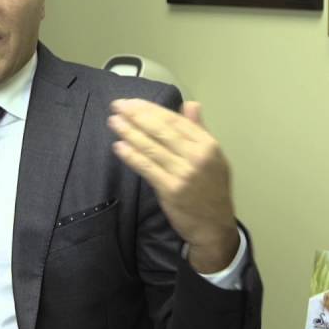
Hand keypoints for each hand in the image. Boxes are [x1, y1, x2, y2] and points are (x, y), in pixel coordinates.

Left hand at [109, 98, 238, 272]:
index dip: (152, 109)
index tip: (133, 102)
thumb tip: (190, 104)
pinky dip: (132, 155)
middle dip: (137, 116)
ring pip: (151, 147)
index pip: (175, 121)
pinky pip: (146, 168)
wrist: (214, 226)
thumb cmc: (211, 190)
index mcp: (208, 144)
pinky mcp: (171, 190)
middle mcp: (197, 156)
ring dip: (129, 132)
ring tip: (114, 122)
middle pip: (161, 130)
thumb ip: (199, 130)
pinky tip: (119, 146)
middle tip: (118, 106)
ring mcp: (184, 173)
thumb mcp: (214, 157)